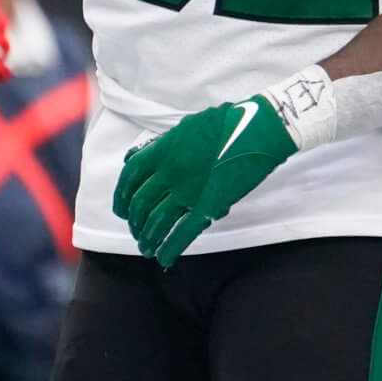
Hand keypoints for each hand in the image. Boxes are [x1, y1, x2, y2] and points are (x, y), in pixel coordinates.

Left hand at [114, 77, 315, 266]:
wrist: (259, 130)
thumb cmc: (228, 122)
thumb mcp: (186, 126)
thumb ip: (160, 144)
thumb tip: (133, 158)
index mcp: (163, 150)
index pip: (130, 177)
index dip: (122, 196)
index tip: (122, 208)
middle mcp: (169, 172)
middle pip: (140, 203)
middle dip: (134, 222)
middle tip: (135, 230)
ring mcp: (188, 191)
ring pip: (157, 221)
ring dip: (148, 237)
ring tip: (146, 247)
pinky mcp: (208, 205)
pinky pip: (183, 232)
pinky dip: (170, 248)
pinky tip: (163, 258)